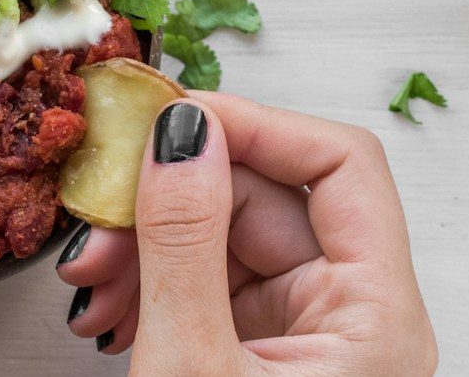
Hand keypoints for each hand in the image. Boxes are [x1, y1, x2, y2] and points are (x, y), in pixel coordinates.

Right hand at [57, 93, 437, 375]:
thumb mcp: (194, 372)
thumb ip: (183, 247)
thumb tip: (181, 139)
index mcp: (377, 319)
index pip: (341, 165)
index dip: (258, 124)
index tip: (176, 116)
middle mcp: (356, 323)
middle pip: (273, 201)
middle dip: (177, 195)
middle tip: (105, 199)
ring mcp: (309, 348)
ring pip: (231, 246)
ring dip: (152, 246)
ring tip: (91, 276)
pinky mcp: (263, 368)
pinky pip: (212, 294)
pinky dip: (156, 290)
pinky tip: (108, 309)